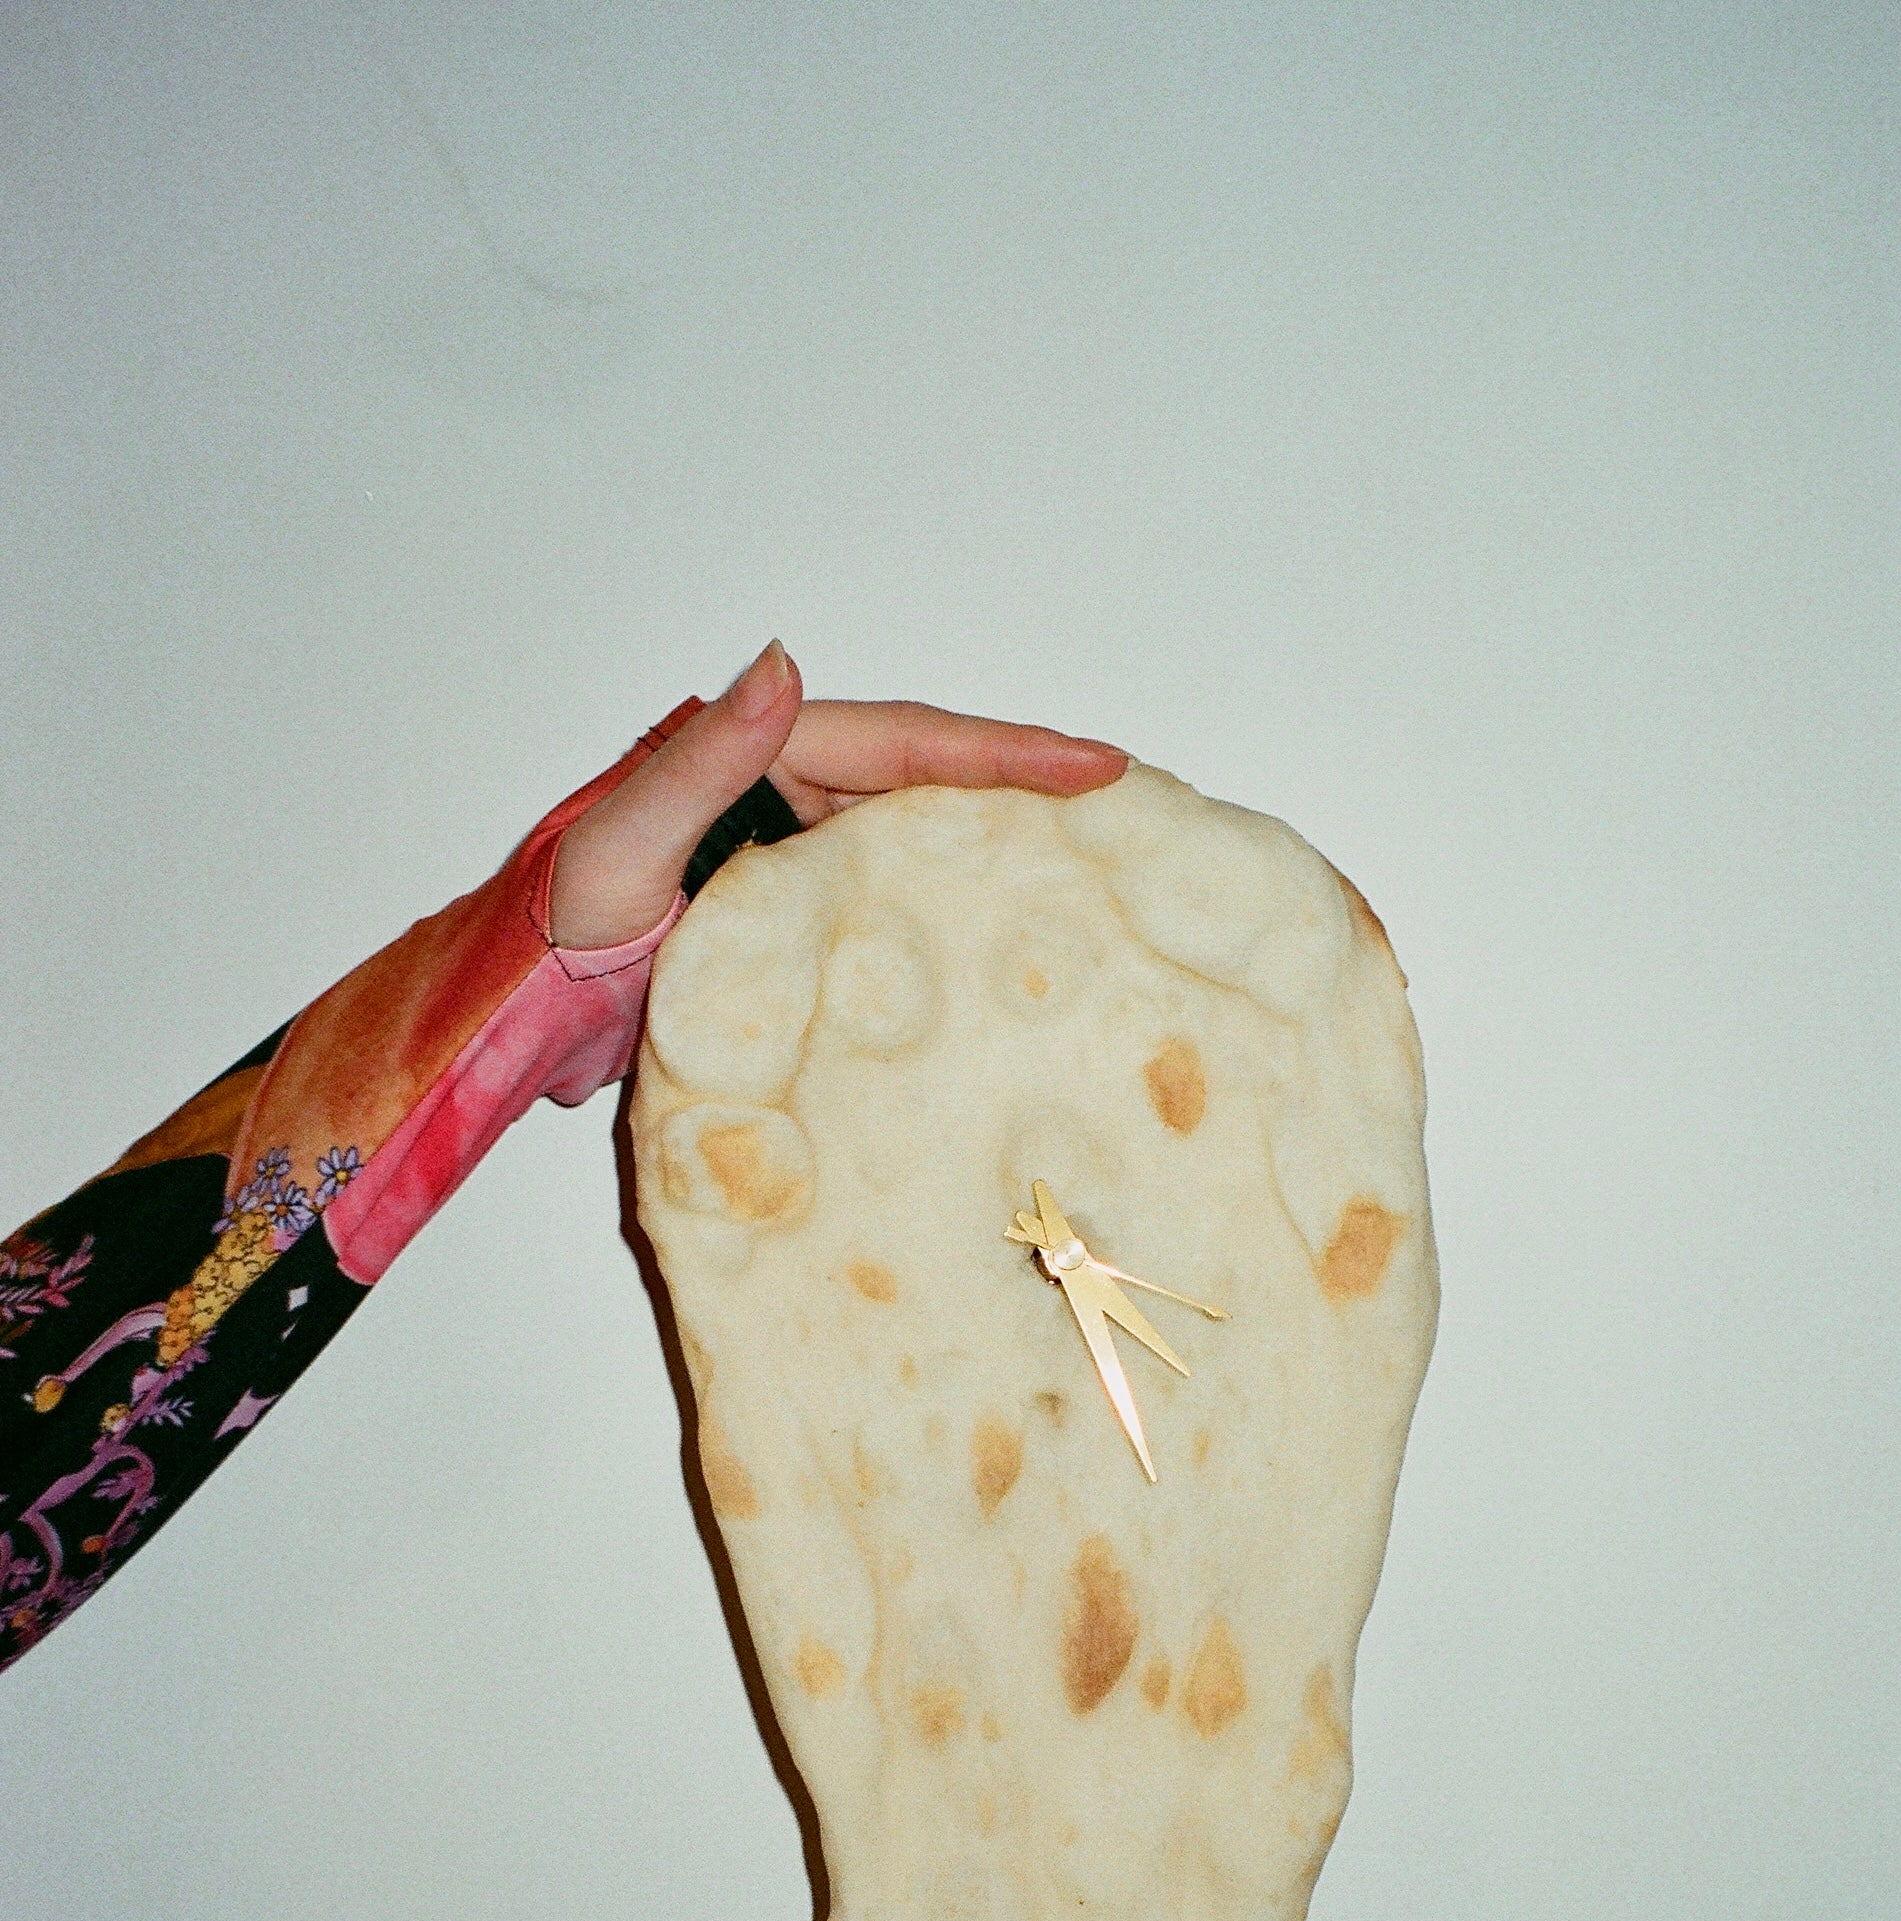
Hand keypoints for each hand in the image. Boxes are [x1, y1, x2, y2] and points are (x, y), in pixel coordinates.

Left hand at [547, 640, 1127, 949]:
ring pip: (912, 841)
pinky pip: (881, 903)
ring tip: (1085, 873)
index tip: (1097, 763)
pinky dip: (938, 913)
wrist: (513, 1011)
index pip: (907, 745)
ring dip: (991, 850)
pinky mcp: (785, 918)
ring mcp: (787, 857)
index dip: (1006, 751)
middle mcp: (782, 795)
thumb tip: (783, 666)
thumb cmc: (553, 928)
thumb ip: (699, 762)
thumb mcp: (625, 842)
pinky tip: (989, 945)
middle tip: (1124, 810)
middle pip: (928, 782)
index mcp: (758, 761)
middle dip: (1025, 787)